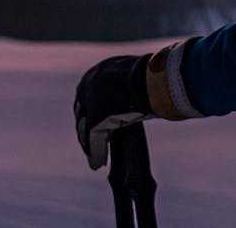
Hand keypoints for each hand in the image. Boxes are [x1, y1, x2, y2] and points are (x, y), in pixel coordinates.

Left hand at [74, 54, 151, 169]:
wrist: (152, 77)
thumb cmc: (152, 74)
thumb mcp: (137, 75)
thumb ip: (131, 83)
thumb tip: (142, 86)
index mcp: (96, 73)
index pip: (88, 96)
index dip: (91, 113)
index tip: (98, 125)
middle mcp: (86, 86)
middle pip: (82, 113)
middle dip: (87, 130)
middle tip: (91, 144)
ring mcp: (89, 103)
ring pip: (85, 128)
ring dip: (89, 144)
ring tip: (95, 159)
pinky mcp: (95, 120)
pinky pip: (93, 140)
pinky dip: (96, 153)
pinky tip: (98, 163)